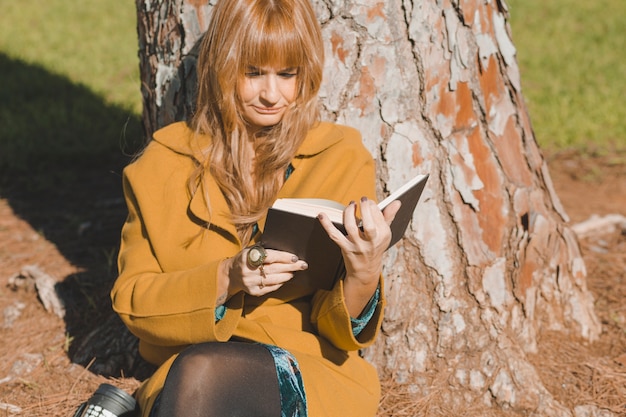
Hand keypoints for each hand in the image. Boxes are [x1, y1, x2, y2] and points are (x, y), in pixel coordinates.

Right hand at [220, 247, 307, 298]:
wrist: (231, 274)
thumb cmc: (246, 258)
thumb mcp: (251, 249)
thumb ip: (264, 248)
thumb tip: (285, 246)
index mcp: (247, 256)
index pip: (269, 256)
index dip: (283, 257)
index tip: (295, 257)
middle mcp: (247, 270)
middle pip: (274, 269)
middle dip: (291, 267)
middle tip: (303, 265)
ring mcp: (249, 282)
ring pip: (273, 280)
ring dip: (287, 275)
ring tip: (295, 271)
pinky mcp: (252, 291)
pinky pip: (270, 288)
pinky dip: (279, 283)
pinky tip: (285, 278)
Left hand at [318, 197, 400, 315]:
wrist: (366, 270)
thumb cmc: (375, 246)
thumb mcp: (384, 233)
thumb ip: (389, 216)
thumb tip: (397, 201)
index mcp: (383, 235)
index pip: (378, 216)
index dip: (371, 205)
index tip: (367, 201)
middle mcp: (371, 242)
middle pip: (368, 224)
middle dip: (365, 208)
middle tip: (362, 199)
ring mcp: (357, 246)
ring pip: (351, 227)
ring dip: (349, 212)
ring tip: (351, 205)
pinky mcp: (345, 248)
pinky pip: (334, 235)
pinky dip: (326, 225)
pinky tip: (321, 215)